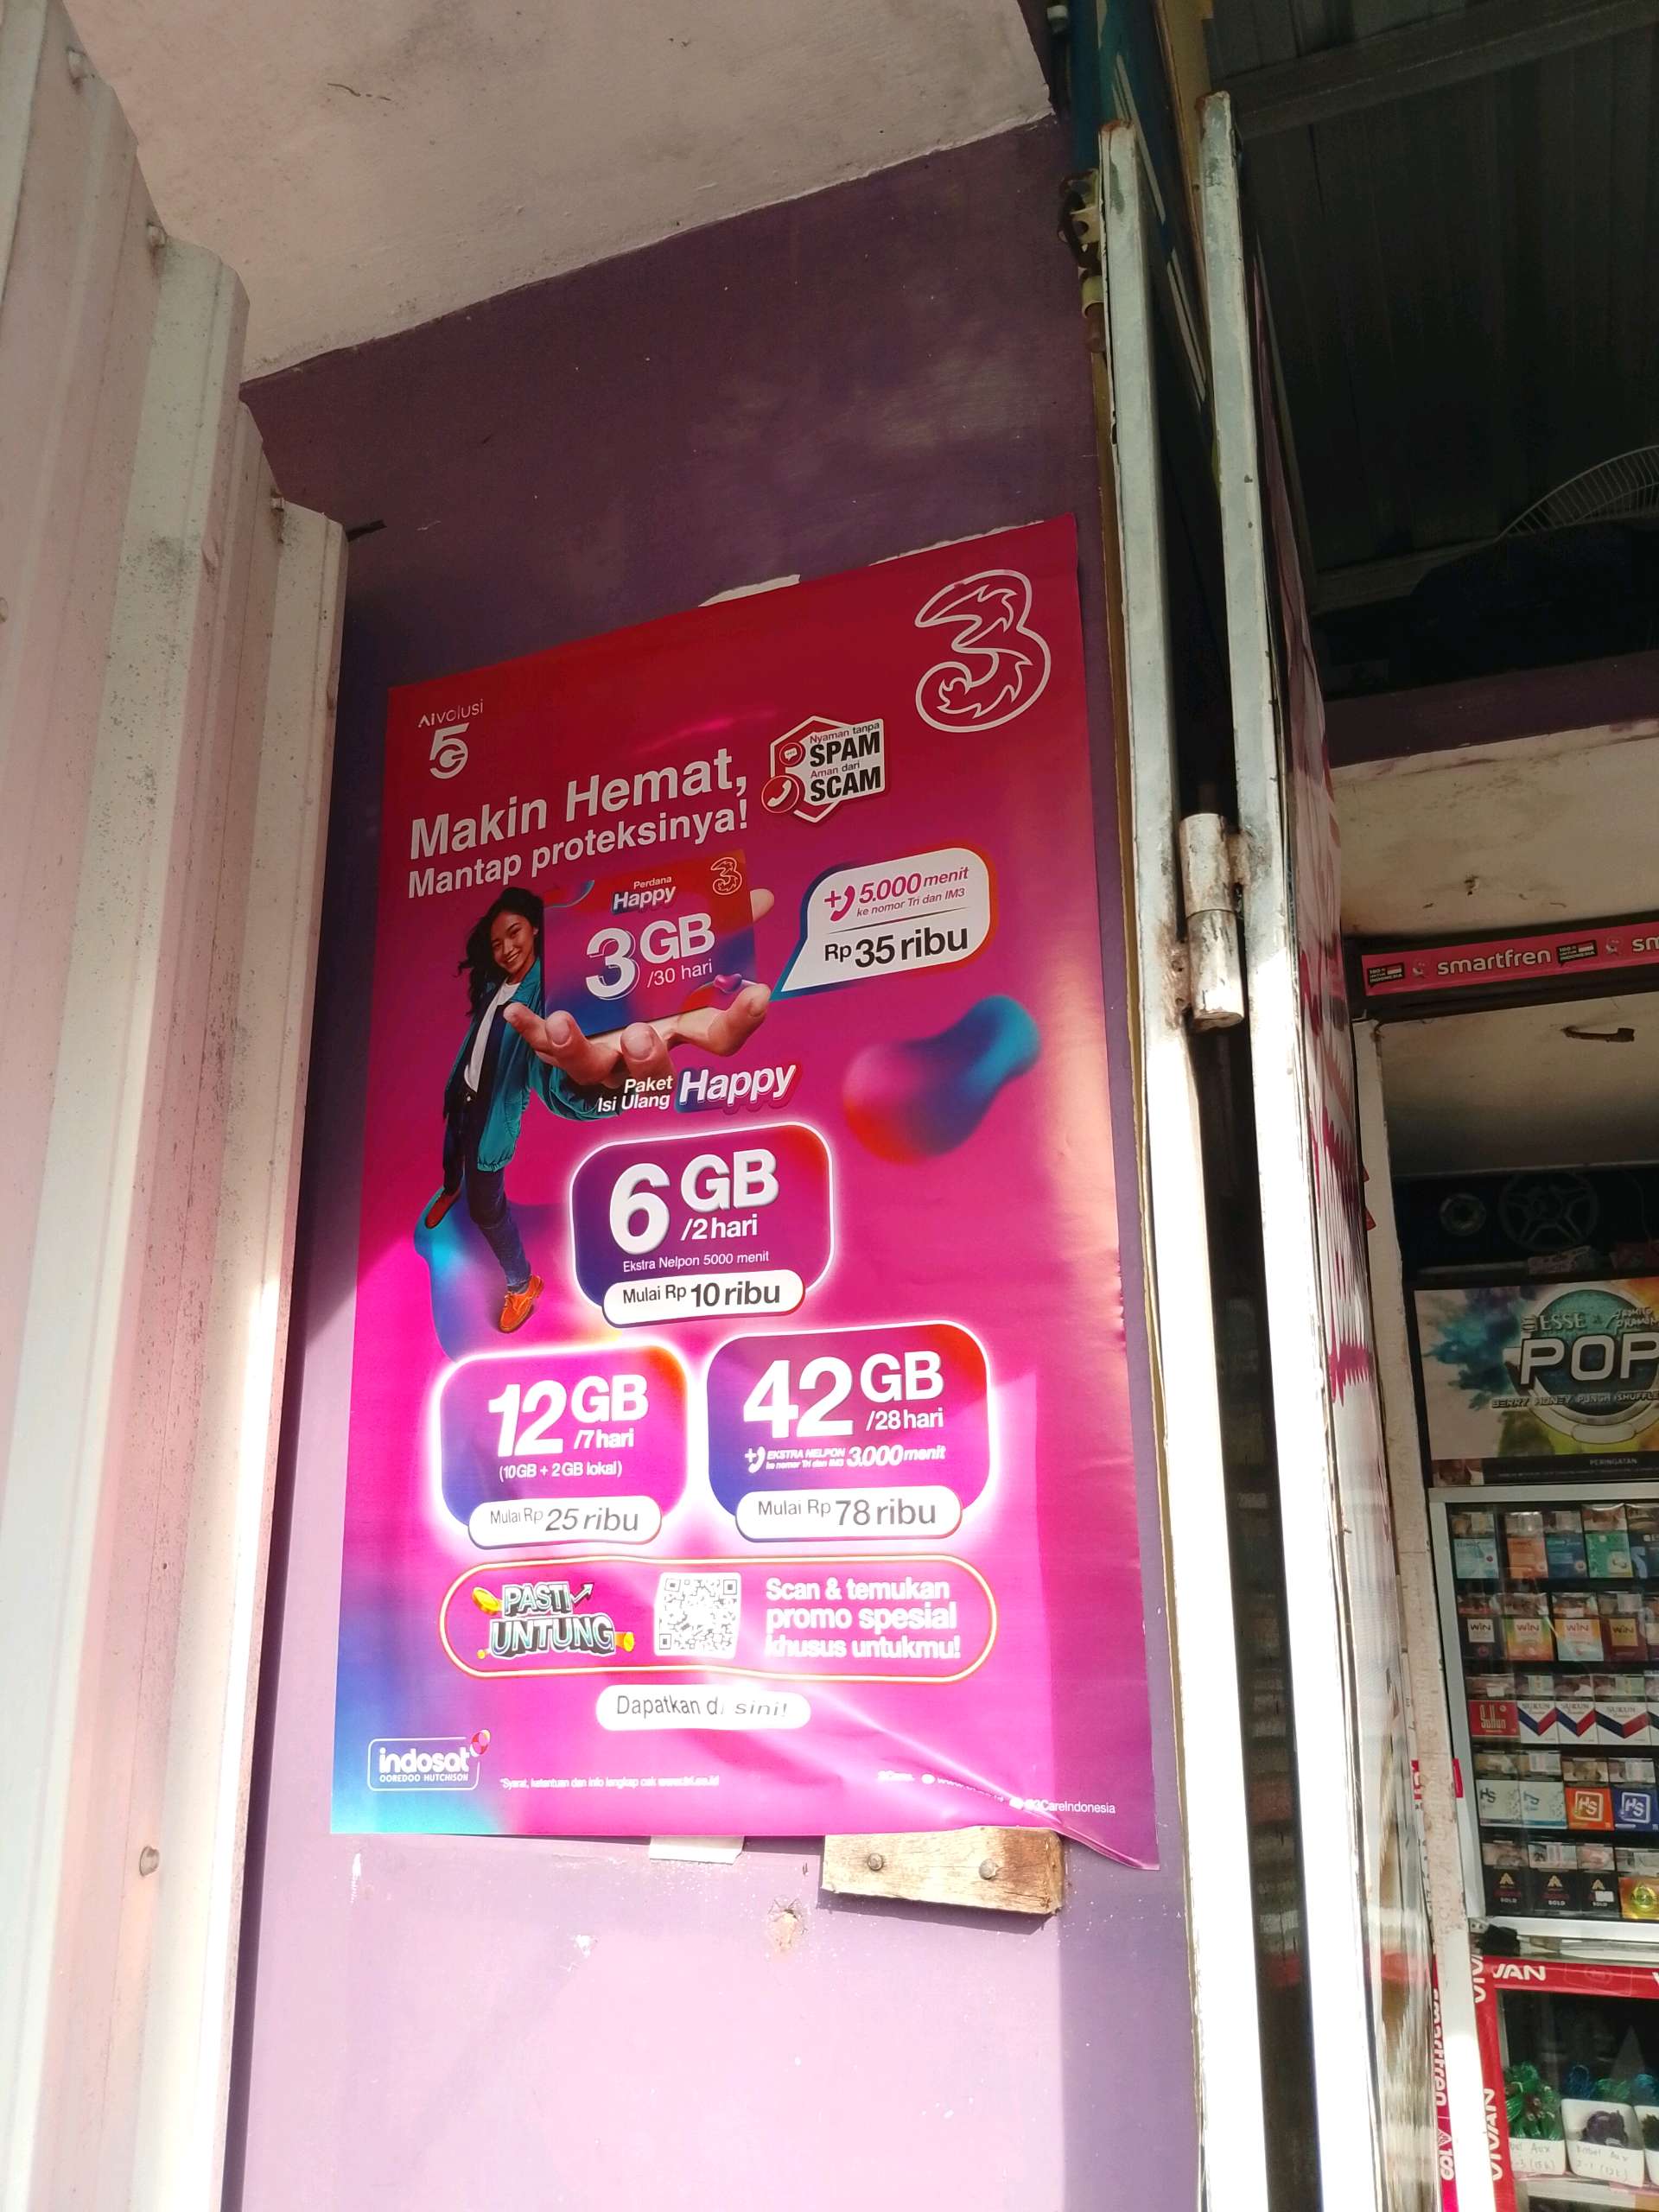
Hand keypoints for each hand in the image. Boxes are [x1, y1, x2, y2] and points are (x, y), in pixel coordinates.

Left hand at [504, 889, 772, 1088]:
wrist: (593, 992)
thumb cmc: (647, 977)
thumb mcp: (681, 948)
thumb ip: (719, 924)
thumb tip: (760, 895)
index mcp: (681, 1028)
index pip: (721, 1039)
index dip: (742, 1020)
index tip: (758, 991)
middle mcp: (644, 1051)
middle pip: (655, 1076)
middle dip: (647, 1059)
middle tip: (638, 1033)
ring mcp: (602, 1057)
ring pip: (591, 1071)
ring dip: (576, 1049)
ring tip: (563, 1021)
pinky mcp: (564, 1050)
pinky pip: (543, 1048)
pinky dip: (530, 1031)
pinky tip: (514, 1011)